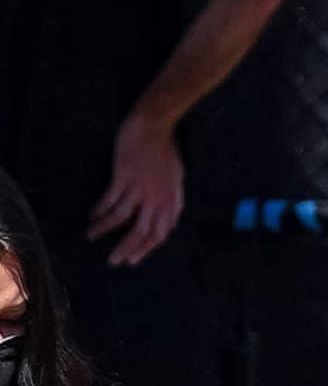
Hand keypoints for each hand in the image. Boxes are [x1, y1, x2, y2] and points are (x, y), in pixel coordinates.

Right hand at [87, 113, 184, 266]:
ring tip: (92, 236)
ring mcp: (139, 188)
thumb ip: (174, 201)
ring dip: (105, 230)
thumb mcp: (178, 179)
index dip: (146, 249)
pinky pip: (111, 199)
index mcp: (170, 202)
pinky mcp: (124, 175)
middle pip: (141, 233)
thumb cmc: (165, 150)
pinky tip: (93, 216)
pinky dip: (100, 210)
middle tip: (114, 260)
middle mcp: (156, 199)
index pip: (159, 234)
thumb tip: (172, 221)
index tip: (133, 259)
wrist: (154, 125)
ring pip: (122, 218)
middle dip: (126, 249)